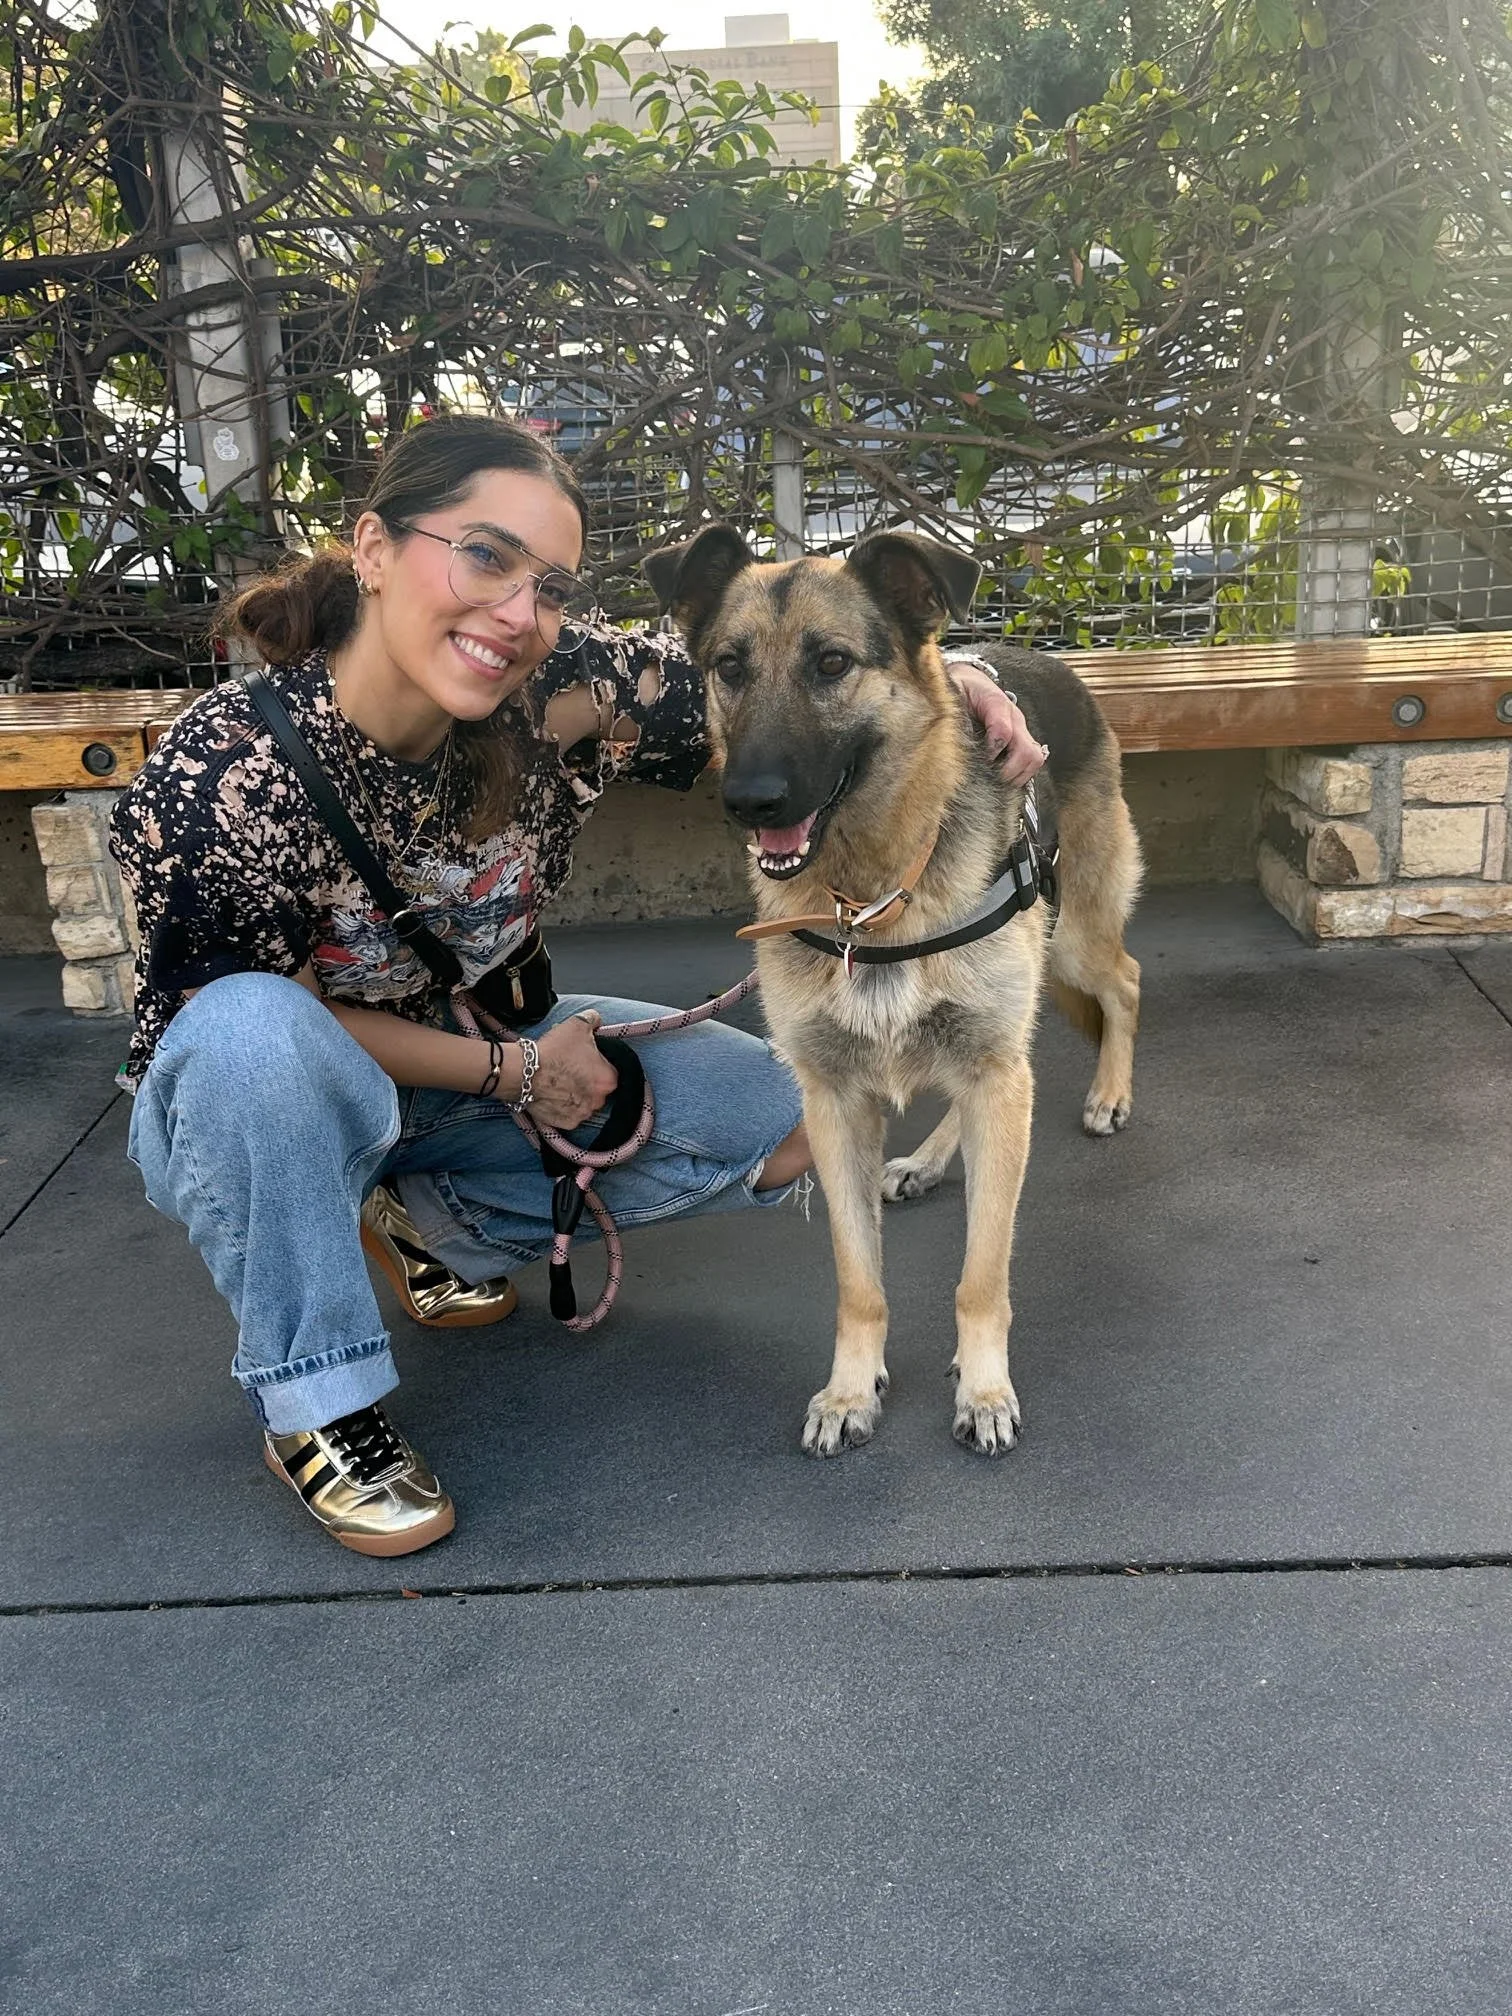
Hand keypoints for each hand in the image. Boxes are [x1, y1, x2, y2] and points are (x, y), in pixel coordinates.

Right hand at [522, 1009, 618, 1129]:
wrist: (524, 1072)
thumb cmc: (553, 1050)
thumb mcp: (577, 1024)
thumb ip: (593, 1019)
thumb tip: (596, 1020)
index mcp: (608, 1079)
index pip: (609, 1070)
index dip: (596, 1063)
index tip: (583, 1059)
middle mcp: (599, 1101)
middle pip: (597, 1089)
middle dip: (586, 1080)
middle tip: (569, 1070)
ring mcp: (582, 1114)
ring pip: (583, 1103)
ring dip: (575, 1095)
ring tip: (558, 1082)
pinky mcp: (565, 1123)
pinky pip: (568, 1114)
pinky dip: (562, 1107)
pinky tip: (552, 1094)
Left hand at [948, 665, 1048, 786]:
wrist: (970, 683)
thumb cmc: (960, 689)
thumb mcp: (952, 692)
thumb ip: (953, 712)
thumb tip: (950, 738)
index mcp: (996, 703)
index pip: (1003, 731)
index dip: (990, 752)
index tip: (976, 764)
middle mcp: (1014, 718)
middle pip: (1027, 751)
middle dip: (1008, 772)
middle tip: (988, 782)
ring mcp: (1021, 730)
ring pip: (1034, 759)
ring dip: (1016, 776)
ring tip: (995, 783)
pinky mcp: (1022, 741)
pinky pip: (1031, 763)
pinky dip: (1019, 776)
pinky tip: (1001, 780)